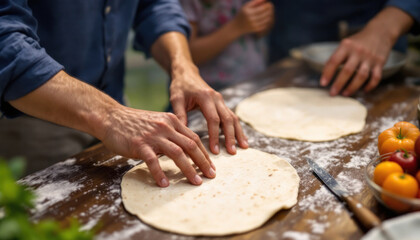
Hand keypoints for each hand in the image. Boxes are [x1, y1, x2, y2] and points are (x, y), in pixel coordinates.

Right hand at [101, 106, 215, 186]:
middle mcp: (166, 127)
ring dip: (189, 169)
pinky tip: (164, 184)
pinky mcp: (140, 144)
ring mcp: (153, 135)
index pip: (194, 138)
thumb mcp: (157, 122)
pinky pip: (153, 161)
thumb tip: (183, 149)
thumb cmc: (133, 123)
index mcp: (172, 121)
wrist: (110, 117)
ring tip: (196, 182)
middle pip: (191, 145)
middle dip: (203, 162)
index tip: (211, 165)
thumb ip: (170, 132)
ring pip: (178, 153)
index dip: (205, 153)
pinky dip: (160, 173)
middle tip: (211, 175)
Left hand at [169, 61, 247, 154]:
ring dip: (238, 133)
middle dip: (231, 137)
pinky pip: (231, 116)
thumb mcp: (176, 99)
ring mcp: (221, 100)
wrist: (186, 73)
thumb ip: (179, 115)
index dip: (215, 135)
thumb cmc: (180, 86)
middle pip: (228, 119)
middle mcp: (217, 98)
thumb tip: (182, 135)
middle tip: (232, 152)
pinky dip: (236, 128)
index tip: (215, 150)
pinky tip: (240, 139)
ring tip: (244, 147)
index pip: (213, 119)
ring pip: (233, 118)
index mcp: (205, 96)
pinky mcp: (221, 103)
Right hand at [233, 0, 273, 34]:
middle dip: (270, 10)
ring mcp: (254, 25)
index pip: (261, 9)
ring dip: (270, 15)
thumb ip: (255, 1)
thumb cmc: (242, 14)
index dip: (267, 6)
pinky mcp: (256, 29)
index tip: (269, 4)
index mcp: (248, 12)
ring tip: (270, 12)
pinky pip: (265, 24)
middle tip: (271, 7)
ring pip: (266, 20)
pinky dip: (268, 21)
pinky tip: (268, 17)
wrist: (237, 27)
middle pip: (265, 14)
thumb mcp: (246, 6)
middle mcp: (251, 19)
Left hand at [320, 28, 391, 95]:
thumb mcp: (345, 44)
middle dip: (338, 84)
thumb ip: (337, 57)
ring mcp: (370, 57)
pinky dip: (370, 86)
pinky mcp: (380, 63)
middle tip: (332, 94)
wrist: (380, 31)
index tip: (323, 83)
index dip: (327, 73)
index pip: (334, 61)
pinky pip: (376, 77)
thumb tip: (325, 74)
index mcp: (346, 46)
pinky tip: (363, 91)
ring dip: (352, 87)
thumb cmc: (358, 41)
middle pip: (347, 71)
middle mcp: (358, 51)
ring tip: (345, 94)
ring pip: (361, 76)